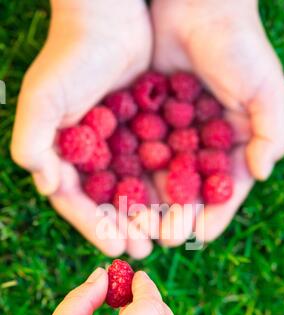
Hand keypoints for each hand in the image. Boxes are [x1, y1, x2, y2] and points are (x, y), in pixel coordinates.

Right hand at [11, 0, 153, 257]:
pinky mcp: (138, 133)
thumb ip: (34, 140)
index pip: (75, 201)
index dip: (93, 225)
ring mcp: (114, 146)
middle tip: (143, 251)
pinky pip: (151, 166)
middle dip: (123, 227)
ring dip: (146, 214)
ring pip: (131, 189)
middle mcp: (87, 155)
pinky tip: (178, 202)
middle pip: (104, 202)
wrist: (108, 18)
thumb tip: (47, 183)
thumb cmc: (71, 56)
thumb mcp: (43, 97)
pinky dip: (162, 185)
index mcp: (61, 154)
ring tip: (164, 236)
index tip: (115, 244)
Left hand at [151, 0, 283, 244]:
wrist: (196, 5)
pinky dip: (131, 175)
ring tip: (138, 224)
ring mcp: (175, 137)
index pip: (225, 191)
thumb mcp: (265, 89)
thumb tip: (261, 174)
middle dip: (176, 217)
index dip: (213, 215)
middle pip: (190, 193)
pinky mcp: (149, 123)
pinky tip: (120, 193)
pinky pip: (140, 156)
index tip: (196, 235)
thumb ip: (270, 133)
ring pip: (162, 180)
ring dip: (151, 204)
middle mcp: (204, 148)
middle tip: (161, 237)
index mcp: (235, 147)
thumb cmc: (238, 45)